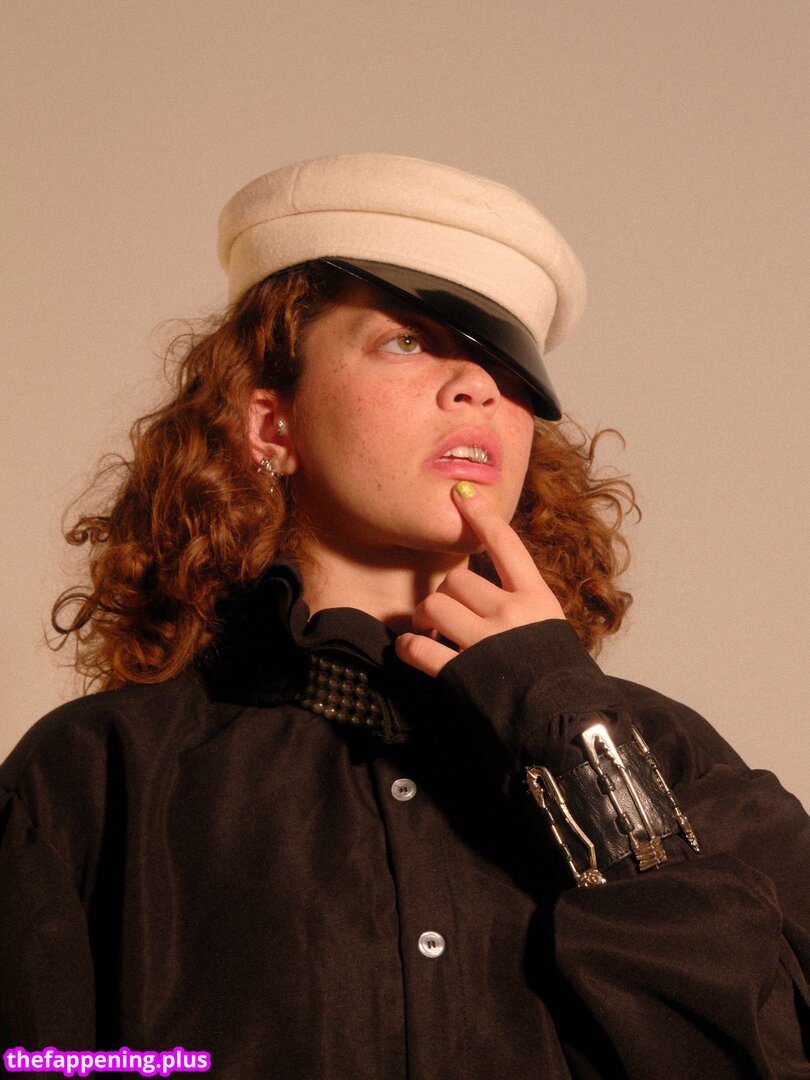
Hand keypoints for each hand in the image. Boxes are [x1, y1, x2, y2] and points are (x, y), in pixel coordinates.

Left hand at [395, 482, 565, 676]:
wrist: (567, 727)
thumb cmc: (563, 683)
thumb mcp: (552, 634)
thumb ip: (525, 612)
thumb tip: (494, 603)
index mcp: (536, 599)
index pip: (505, 544)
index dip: (481, 515)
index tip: (462, 493)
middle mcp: (510, 613)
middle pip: (457, 579)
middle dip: (446, 595)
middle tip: (446, 615)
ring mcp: (484, 641)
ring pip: (434, 605)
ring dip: (425, 619)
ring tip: (431, 634)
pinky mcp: (460, 672)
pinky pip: (419, 647)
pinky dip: (410, 649)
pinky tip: (415, 653)